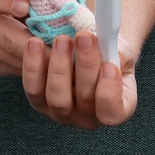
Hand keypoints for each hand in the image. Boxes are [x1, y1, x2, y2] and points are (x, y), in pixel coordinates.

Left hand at [22, 31, 137, 128]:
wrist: (87, 51)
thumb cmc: (109, 53)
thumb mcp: (121, 49)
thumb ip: (119, 51)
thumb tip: (113, 51)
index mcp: (117, 108)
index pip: (113, 113)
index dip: (110, 93)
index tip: (109, 66)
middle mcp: (88, 117)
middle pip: (85, 99)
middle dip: (85, 65)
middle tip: (84, 37)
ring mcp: (62, 112)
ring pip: (57, 96)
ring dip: (59, 66)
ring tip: (62, 39)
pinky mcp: (39, 102)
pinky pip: (34, 88)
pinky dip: (33, 65)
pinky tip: (36, 43)